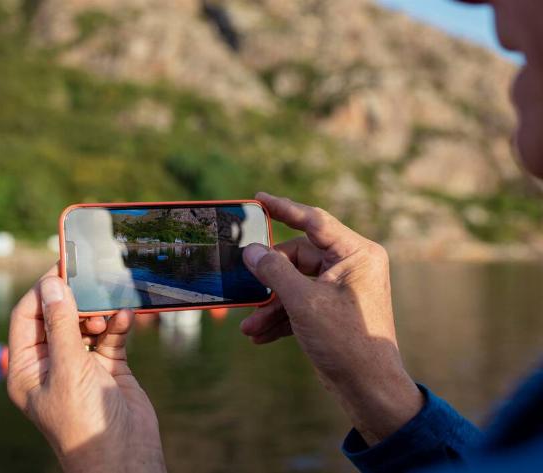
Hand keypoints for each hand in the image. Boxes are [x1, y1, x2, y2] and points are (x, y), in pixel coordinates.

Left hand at [7, 267, 165, 472]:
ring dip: (98, 313)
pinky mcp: (107, 367)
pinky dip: (118, 324)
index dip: (40, 291)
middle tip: (90, 282)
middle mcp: (51, 363)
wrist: (124, 456)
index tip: (60, 269)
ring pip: (85, 323)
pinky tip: (126, 318)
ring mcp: (80, 365)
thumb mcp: (67, 368)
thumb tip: (51, 285)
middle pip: (56, 316)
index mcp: (27, 368)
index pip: (25, 317)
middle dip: (73, 300)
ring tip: (107, 313)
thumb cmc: (84, 422)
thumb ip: (61, 324)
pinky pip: (110, 336)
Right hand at [242, 193, 422, 445]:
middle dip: (269, 280)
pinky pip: (301, 303)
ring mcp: (342, 289)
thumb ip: (273, 271)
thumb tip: (251, 250)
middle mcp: (351, 266)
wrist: (368, 388)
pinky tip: (260, 334)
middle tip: (243, 287)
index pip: (313, 221)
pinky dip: (281, 317)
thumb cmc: (346, 341)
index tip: (258, 198)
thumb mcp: (303, 302)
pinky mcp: (333, 310)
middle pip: (297, 258)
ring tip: (249, 325)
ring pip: (295, 284)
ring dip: (271, 304)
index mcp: (356, 254)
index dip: (283, 209)